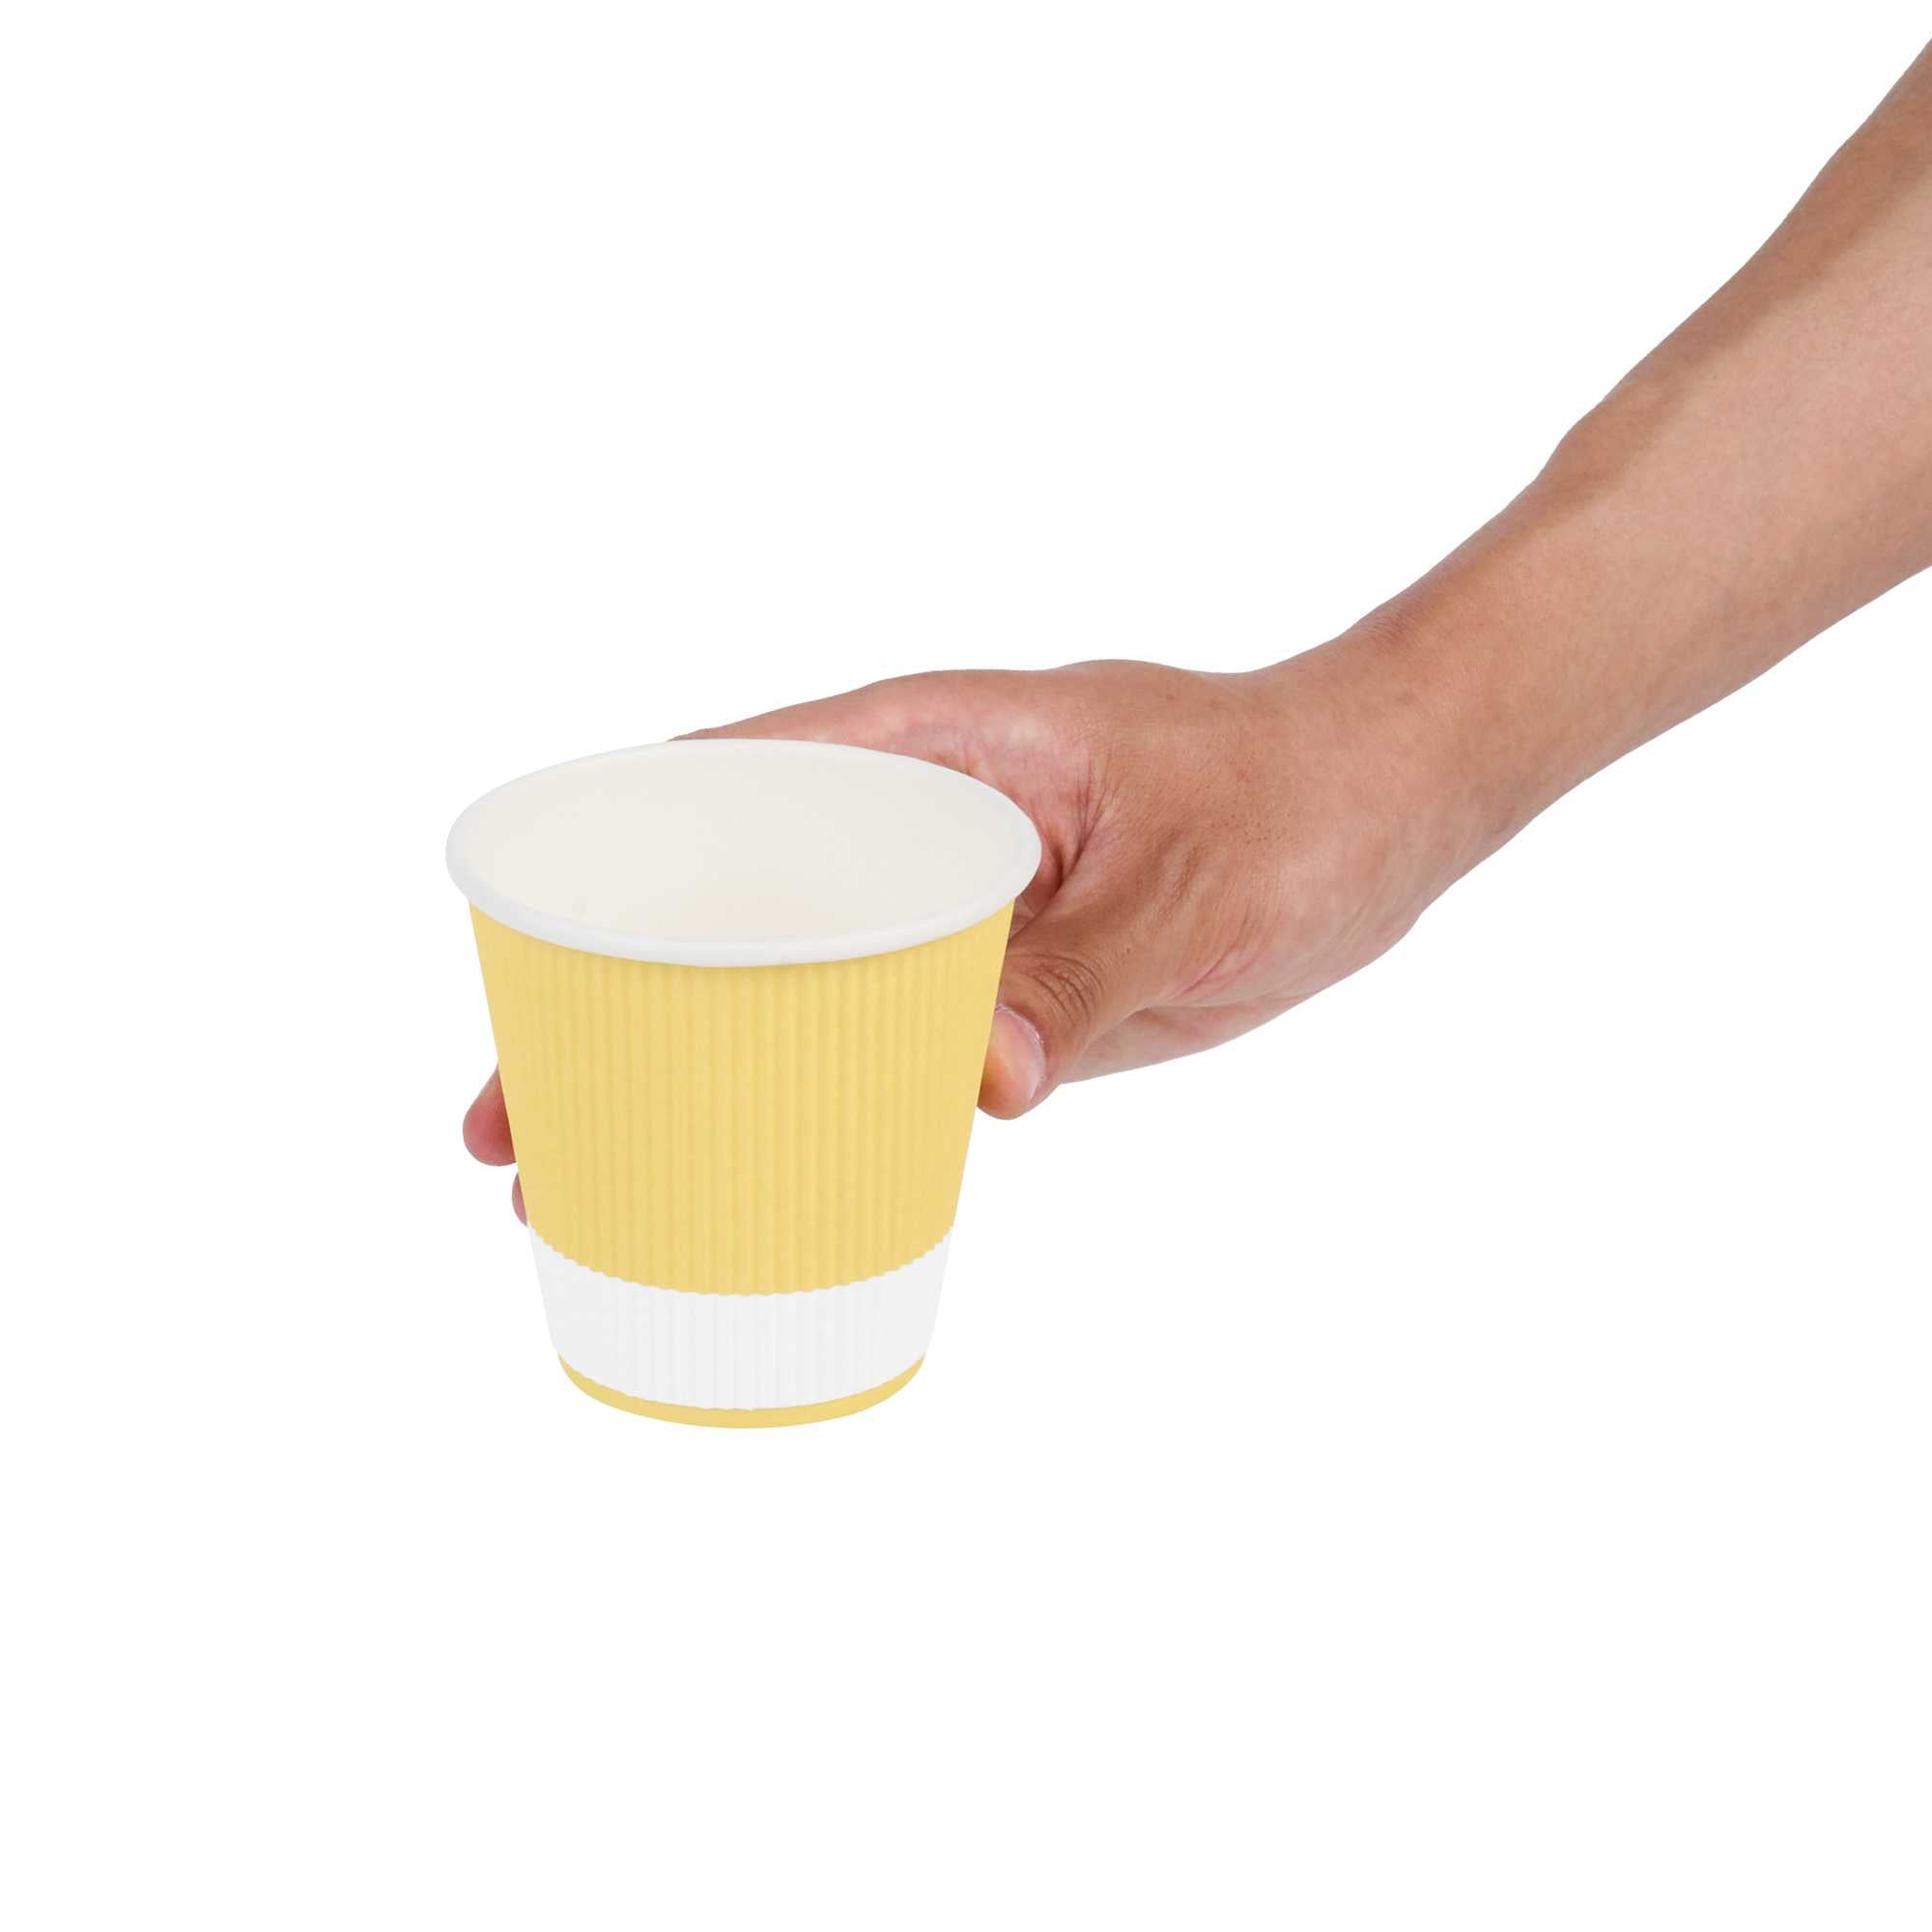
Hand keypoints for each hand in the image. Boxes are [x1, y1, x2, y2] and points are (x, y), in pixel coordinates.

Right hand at [465, 632, 1475, 1216]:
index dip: (602, 874)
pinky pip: (874, 1044)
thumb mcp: (1193, 881)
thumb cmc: (1297, 796)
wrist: (1389, 807)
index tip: (517, 968)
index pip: (719, 790)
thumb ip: (1083, 968)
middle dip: (605, 1011)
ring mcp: (950, 909)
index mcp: (929, 747)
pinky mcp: (999, 984)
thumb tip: (981, 1086)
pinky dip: (805, 1103)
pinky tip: (752, 1178)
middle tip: (513, 1137)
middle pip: (719, 910)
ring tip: (590, 1185)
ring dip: (690, 1073)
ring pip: (784, 987)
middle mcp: (916, 823)